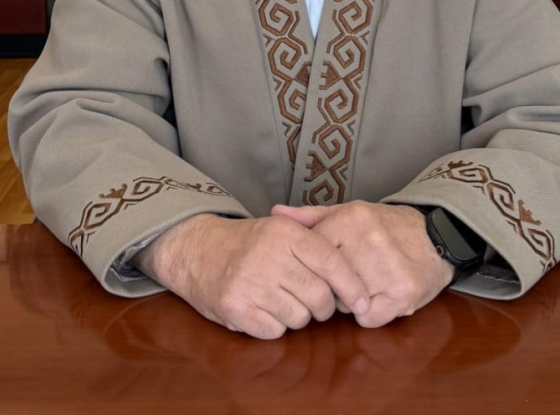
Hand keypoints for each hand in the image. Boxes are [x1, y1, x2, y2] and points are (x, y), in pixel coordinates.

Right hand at [132, 213, 370, 340]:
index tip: (363, 302)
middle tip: (310, 300)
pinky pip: (275, 331)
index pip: (331, 261)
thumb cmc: (247, 243)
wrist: (196, 250)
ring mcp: (250, 282)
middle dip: (322, 306)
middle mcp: (269, 255)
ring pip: (299, 317)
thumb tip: (354, 275)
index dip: (352, 285)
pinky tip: (262, 309)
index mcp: (284, 231)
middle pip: (319, 296)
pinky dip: (273, 326)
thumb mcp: (278, 228)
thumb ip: (313, 242)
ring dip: (296, 315)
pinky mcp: (236, 308)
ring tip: (279, 299)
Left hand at [272, 201, 454, 328]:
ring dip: (352, 300)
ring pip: (346, 302)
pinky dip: (371, 314)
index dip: (317, 266)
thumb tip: (274, 214)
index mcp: (352, 218)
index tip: (327, 265)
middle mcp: (369, 240)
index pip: (314, 256)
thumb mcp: (349, 213)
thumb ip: (311, 217)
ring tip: (367, 283)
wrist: (436, 236)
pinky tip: (380, 297)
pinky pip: (368, 318)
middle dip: (334, 284)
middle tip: (350, 276)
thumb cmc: (385, 226)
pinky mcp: (403, 292)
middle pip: (329, 281)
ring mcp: (387, 267)